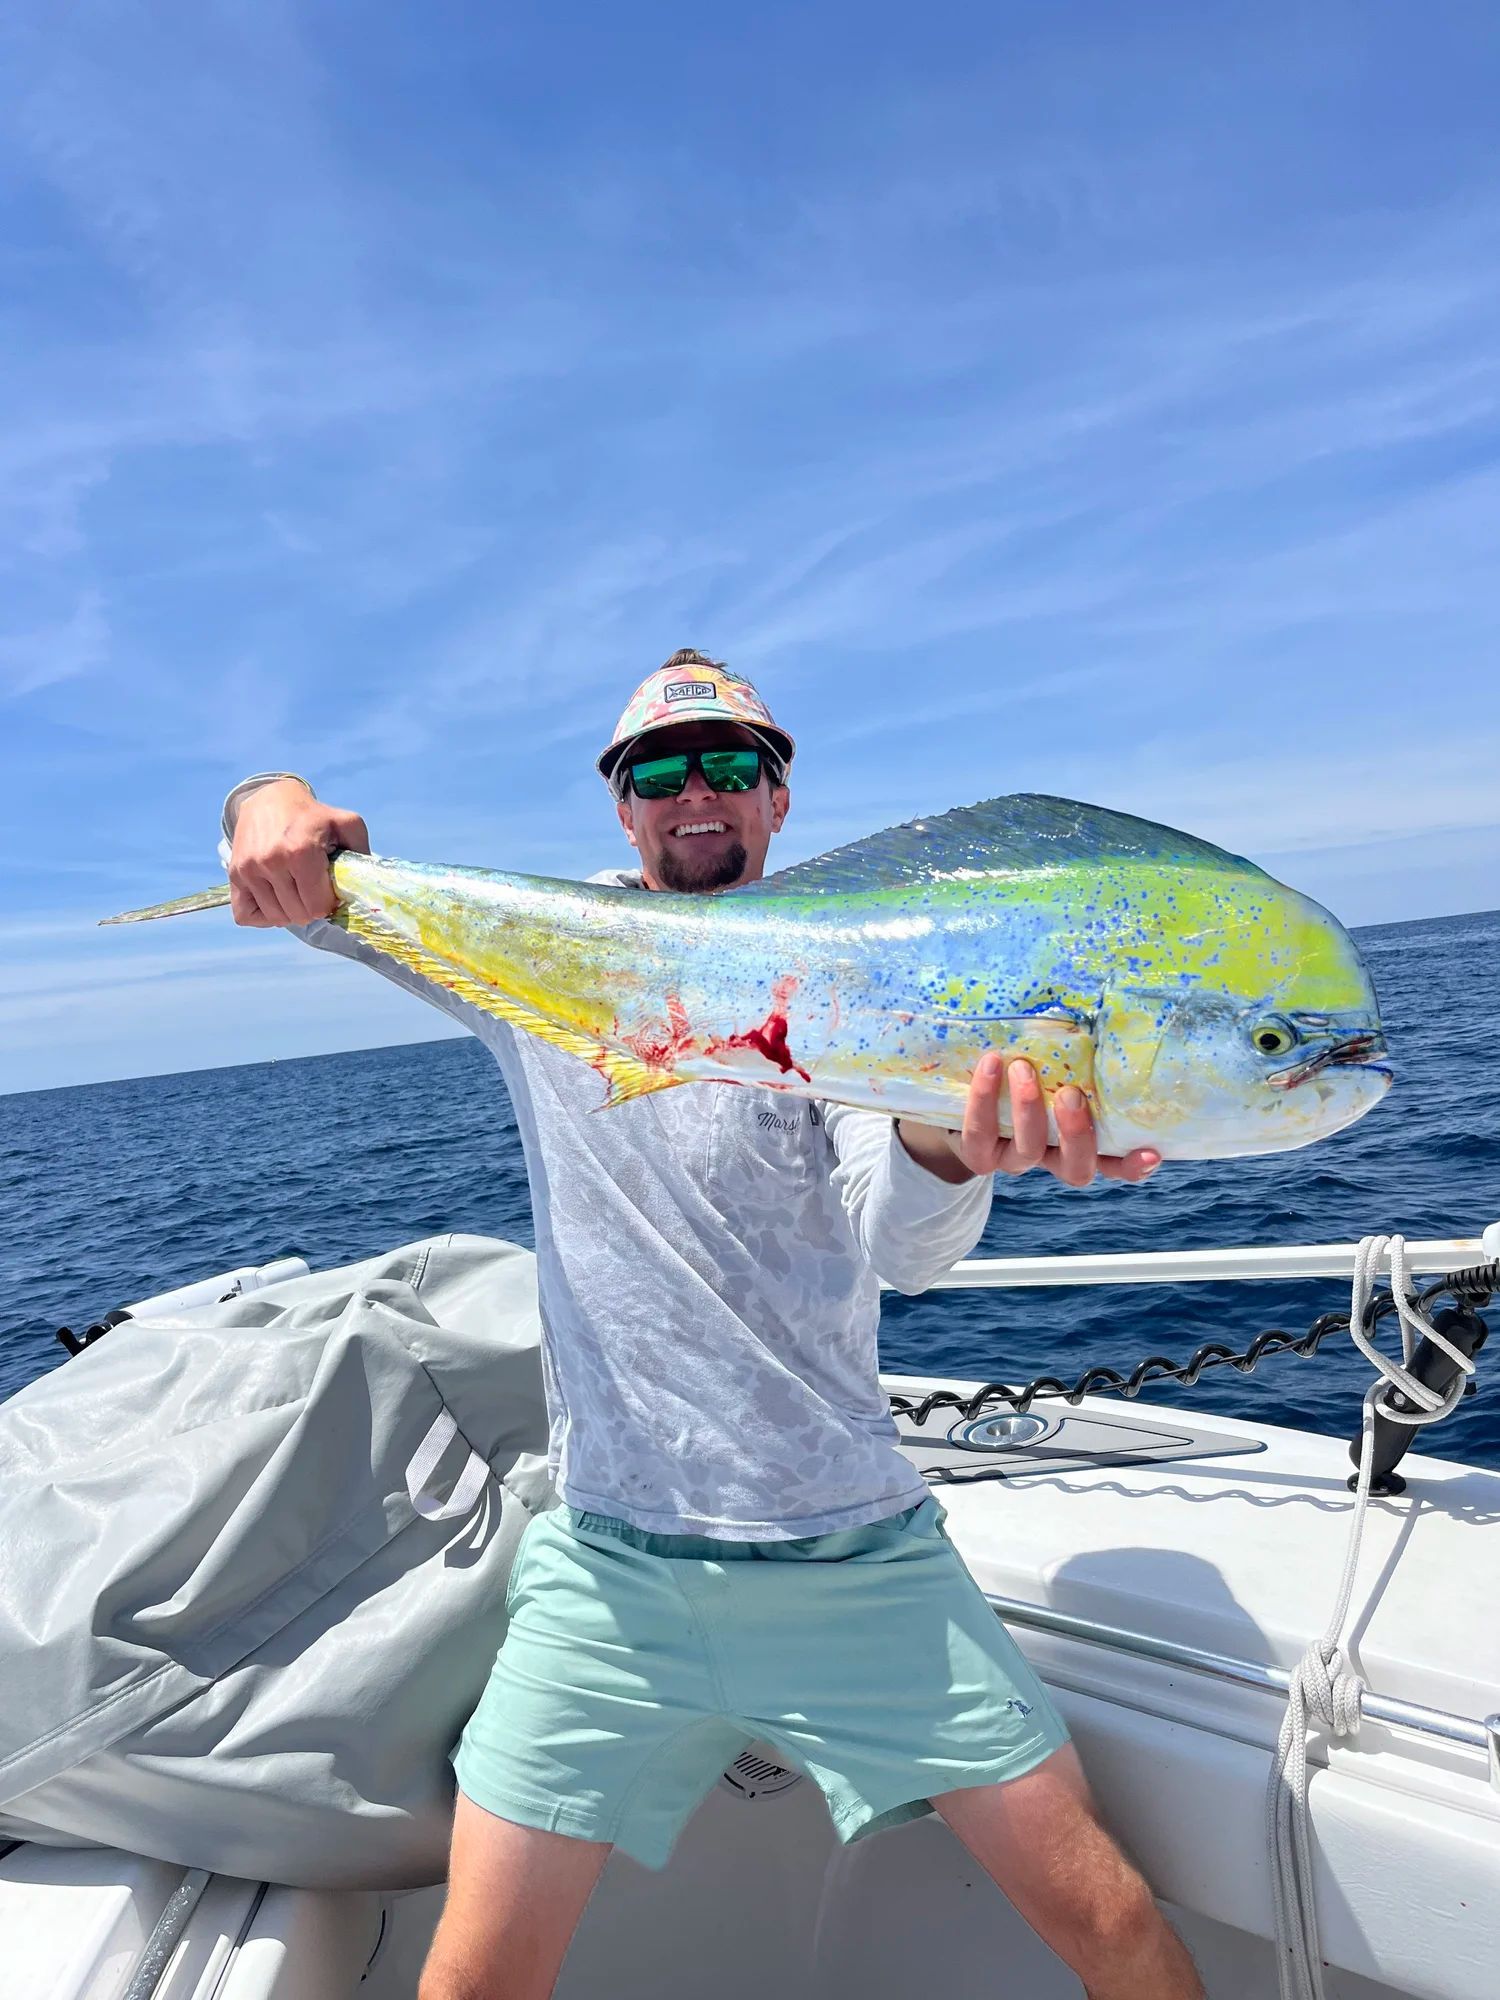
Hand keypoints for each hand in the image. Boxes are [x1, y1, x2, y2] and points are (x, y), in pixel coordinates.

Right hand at [228, 779, 370, 927]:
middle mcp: (271, 862)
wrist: (269, 800)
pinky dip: (262, 916)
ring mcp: (248, 870)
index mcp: (301, 851)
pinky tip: (275, 900)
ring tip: (297, 894)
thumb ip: (362, 851)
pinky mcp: (234, 875)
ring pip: (275, 918)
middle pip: (298, 915)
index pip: (318, 906)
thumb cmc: (312, 816)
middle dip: (312, 909)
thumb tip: (363, 885)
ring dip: (290, 913)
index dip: (329, 903)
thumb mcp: (346, 823)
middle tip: (315, 892)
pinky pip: (245, 916)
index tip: (330, 891)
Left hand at [900, 1055, 1160, 1187]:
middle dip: (1077, 1133)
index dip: (1132, 1164)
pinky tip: (991, 1063)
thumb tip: (1093, 1000)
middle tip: (1072, 1095)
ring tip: (1022, 1067)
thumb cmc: (1018, 1068)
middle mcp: (1051, 1155)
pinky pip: (981, 1133)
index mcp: (1076, 1139)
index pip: (1113, 1160)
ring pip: (1029, 1150)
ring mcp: (1014, 1159)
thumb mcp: (1050, 1060)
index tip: (1152, 1152)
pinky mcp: (978, 1153)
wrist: (959, 1098)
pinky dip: (984, 1098)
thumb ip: (1075, 1048)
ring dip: (1028, 1109)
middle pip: (1076, 1167)